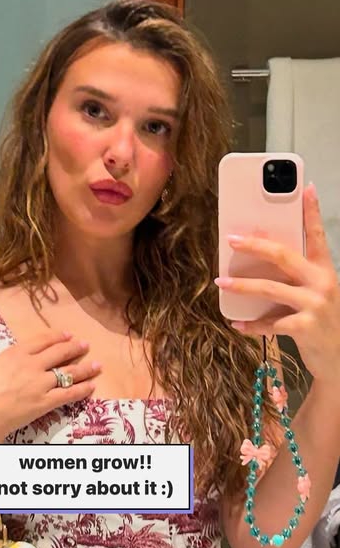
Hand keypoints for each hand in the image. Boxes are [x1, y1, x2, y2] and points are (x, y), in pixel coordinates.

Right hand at [0, 330, 99, 438]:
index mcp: (15, 354)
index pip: (41, 341)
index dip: (56, 337)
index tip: (67, 334)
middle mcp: (31, 365)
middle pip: (59, 353)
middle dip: (74, 348)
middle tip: (85, 345)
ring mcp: (40, 384)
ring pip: (68, 373)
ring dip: (85, 368)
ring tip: (97, 365)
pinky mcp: (45, 402)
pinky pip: (68, 394)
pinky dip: (82, 389)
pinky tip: (92, 386)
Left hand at [214, 183, 339, 384]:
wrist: (339, 359)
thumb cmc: (323, 321)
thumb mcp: (316, 294)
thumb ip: (296, 278)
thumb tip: (259, 264)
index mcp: (325, 270)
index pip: (318, 235)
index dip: (312, 211)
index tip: (305, 188)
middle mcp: (322, 283)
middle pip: (283, 256)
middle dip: (255, 246)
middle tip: (231, 239)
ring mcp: (315, 305)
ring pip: (270, 288)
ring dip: (242, 285)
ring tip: (221, 282)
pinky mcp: (305, 328)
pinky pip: (270, 323)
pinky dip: (251, 324)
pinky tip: (237, 324)